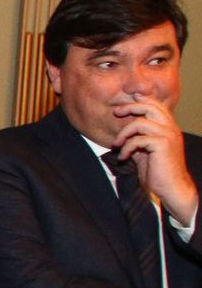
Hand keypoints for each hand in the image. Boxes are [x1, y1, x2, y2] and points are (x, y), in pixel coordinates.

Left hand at [112, 97, 198, 225]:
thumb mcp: (144, 151)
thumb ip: (137, 139)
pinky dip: (126, 148)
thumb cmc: (157, 171)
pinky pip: (137, 140)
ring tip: (116, 145)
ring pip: (140, 123)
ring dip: (123, 133)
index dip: (141, 100)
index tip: (126, 100)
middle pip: (150, 107)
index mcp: (168, 128)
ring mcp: (168, 135)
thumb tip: (122, 133)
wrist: (171, 188)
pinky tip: (123, 158)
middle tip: (116, 112)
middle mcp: (170, 128)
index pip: (156, 106)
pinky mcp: (162, 144)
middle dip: (129, 107)